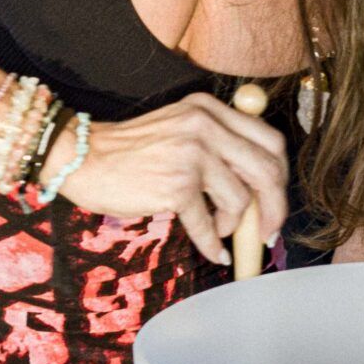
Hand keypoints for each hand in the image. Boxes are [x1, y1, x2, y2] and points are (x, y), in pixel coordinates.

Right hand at [54, 90, 288, 267]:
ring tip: (217, 228)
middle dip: (274, 207)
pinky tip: (216, 253)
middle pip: (267, 170)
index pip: (270, 140)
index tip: (275, 199)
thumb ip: (217, 144)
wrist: (82, 158)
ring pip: (240, 199)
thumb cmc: (131, 152)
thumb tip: (260, 188)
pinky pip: (208, 224)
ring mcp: (191, 155)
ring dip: (233, 224)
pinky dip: (214, 245)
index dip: (280, 176)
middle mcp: (205, 126)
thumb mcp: (180, 129)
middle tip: (268, 231)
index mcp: (209, 110)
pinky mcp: (176, 186)